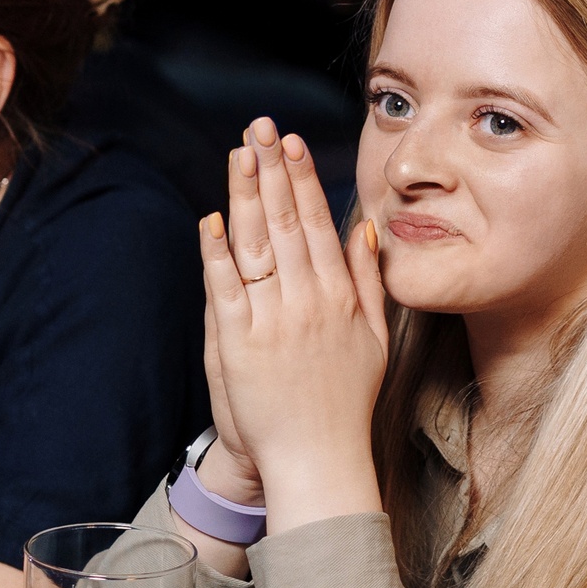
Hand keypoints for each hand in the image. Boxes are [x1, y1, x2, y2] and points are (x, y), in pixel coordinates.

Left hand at [198, 119, 387, 524]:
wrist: (318, 459)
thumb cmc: (345, 402)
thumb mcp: (375, 339)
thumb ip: (369, 281)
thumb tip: (362, 231)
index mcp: (340, 298)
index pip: (316, 225)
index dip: (301, 180)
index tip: (291, 143)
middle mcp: (308, 302)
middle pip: (285, 224)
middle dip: (271, 171)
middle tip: (260, 128)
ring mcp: (273, 322)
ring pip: (257, 246)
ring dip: (245, 196)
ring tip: (239, 155)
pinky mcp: (241, 344)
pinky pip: (227, 290)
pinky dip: (217, 253)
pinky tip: (212, 219)